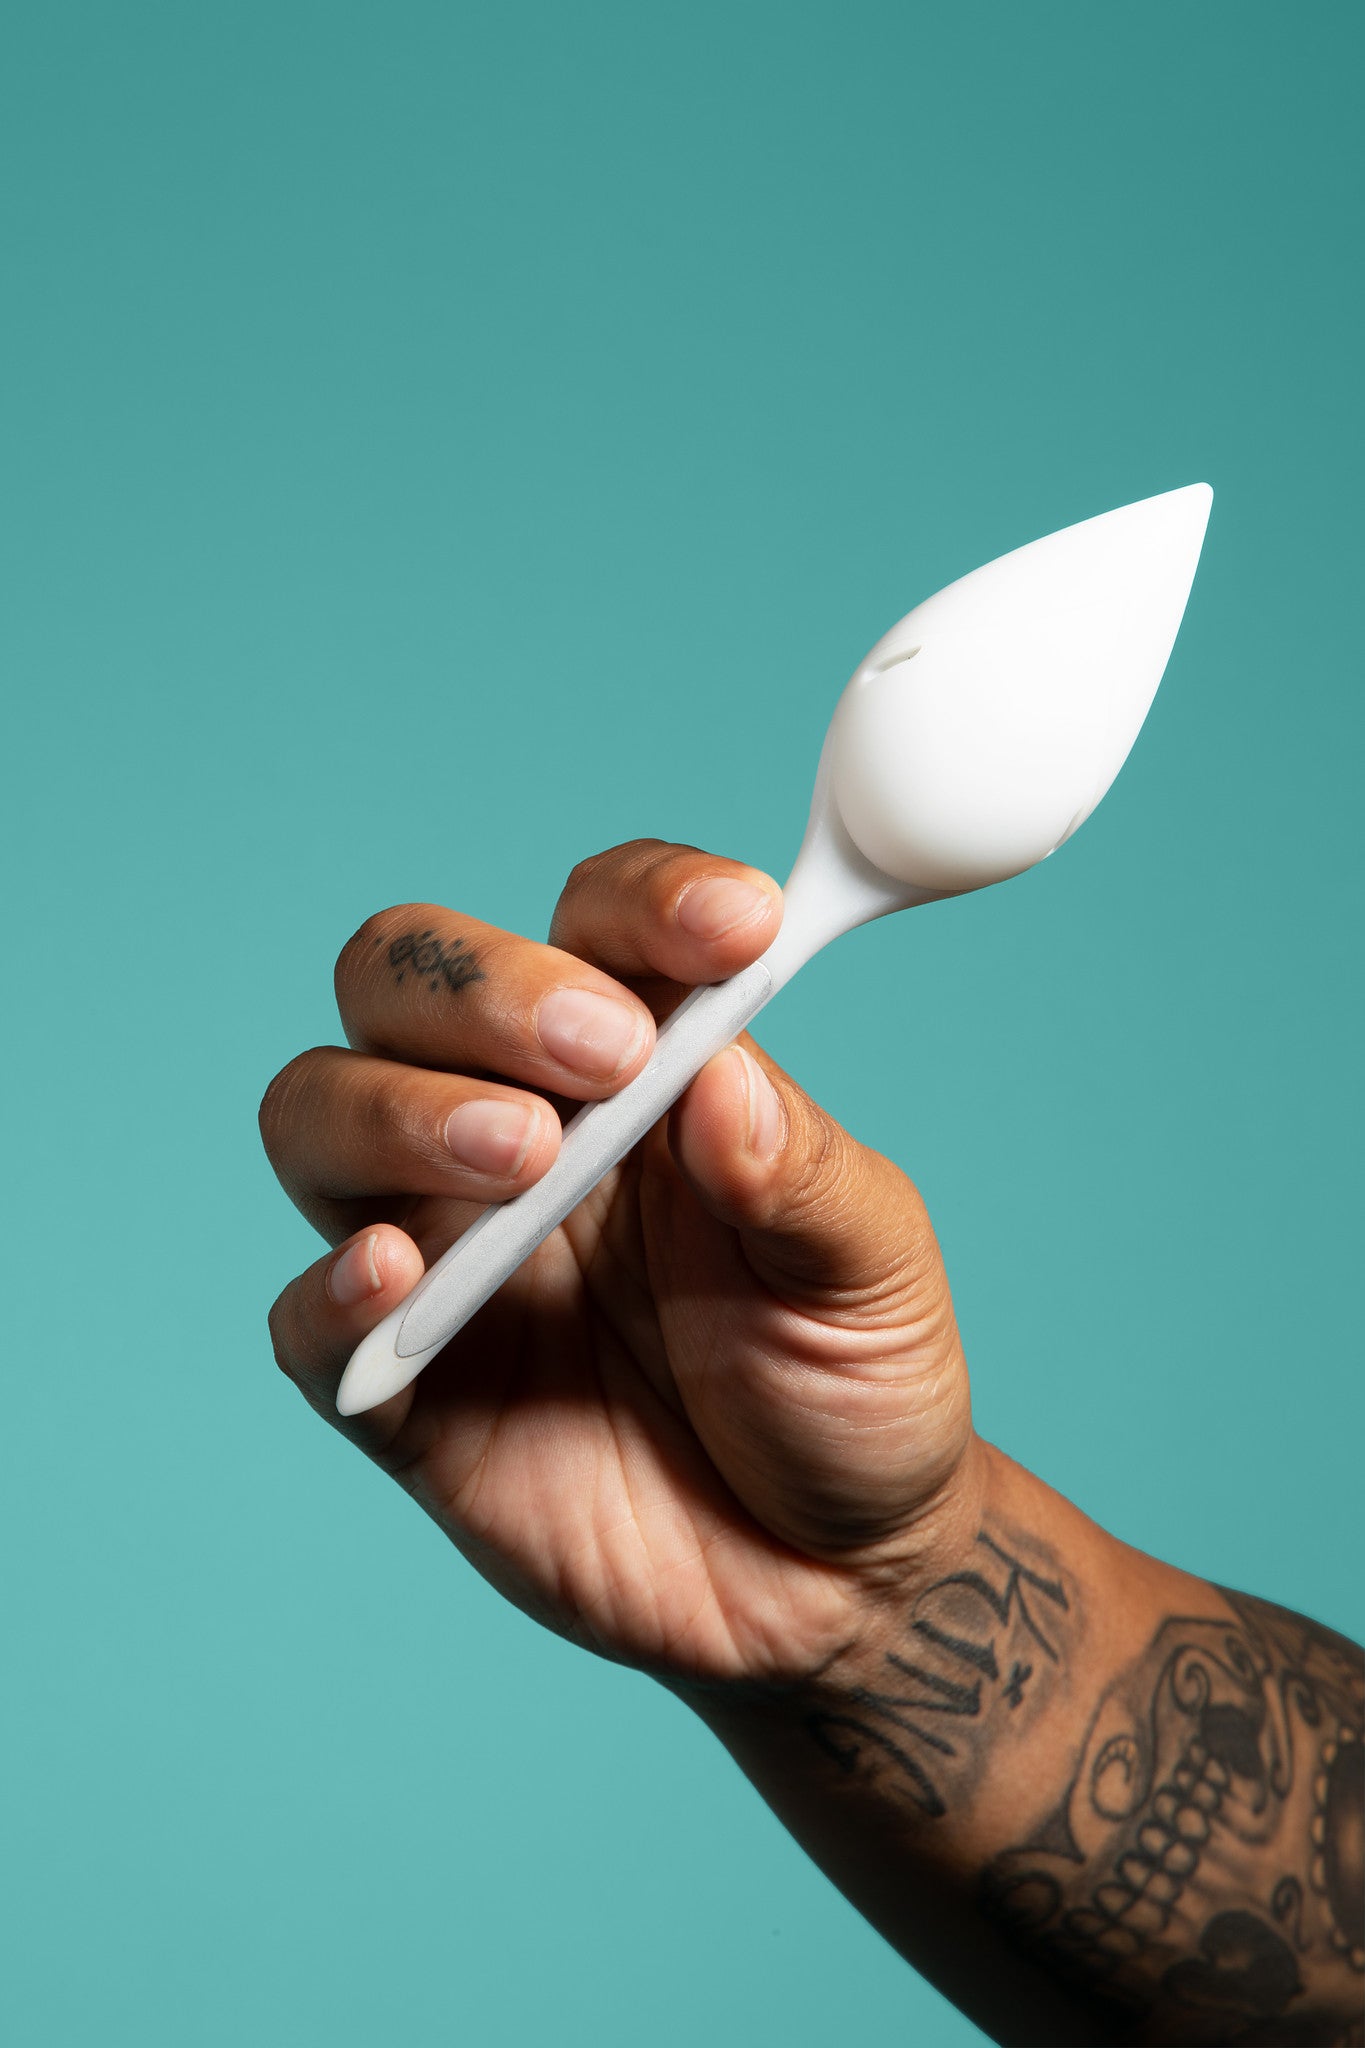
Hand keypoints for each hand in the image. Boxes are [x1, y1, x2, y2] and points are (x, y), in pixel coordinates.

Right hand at [260, 841, 980, 1686]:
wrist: (834, 1583)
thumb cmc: (854, 1389)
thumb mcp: (872, 1267)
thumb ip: (798, 1167)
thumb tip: (716, 1072)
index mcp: (638, 1072)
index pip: (592, 924)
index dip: (645, 902)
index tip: (738, 927)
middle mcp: (520, 1135)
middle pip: (405, 982)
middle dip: (482, 986)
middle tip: (604, 1053)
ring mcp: (451, 1257)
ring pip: (318, 1113)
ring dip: (401, 1107)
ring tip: (526, 1157)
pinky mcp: (409, 1393)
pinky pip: (310, 1328)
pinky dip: (329, 1292)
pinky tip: (393, 1277)